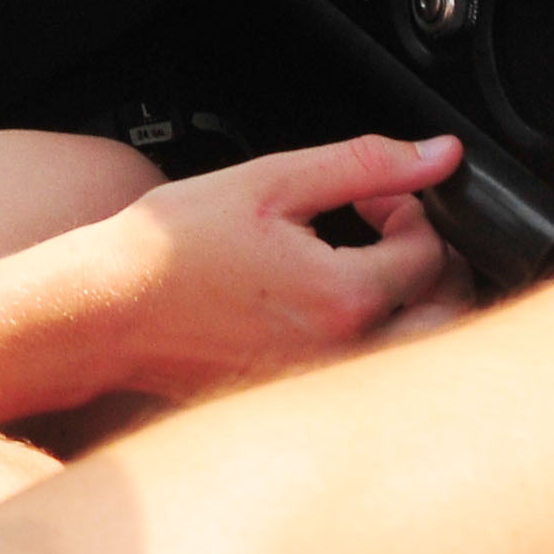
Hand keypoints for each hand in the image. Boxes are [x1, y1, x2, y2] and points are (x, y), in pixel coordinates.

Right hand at [88, 135, 472, 402]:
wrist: (107, 310)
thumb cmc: (171, 249)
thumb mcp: (270, 180)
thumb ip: (365, 163)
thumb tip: (439, 155)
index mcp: (344, 297)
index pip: (430, 253)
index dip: (413, 209)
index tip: (375, 197)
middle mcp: (345, 354)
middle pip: (447, 317)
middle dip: (438, 263)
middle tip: (397, 230)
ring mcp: (325, 385)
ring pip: (418, 356)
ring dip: (419, 306)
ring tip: (379, 267)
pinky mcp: (303, 398)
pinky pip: (372, 374)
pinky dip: (380, 337)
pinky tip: (338, 302)